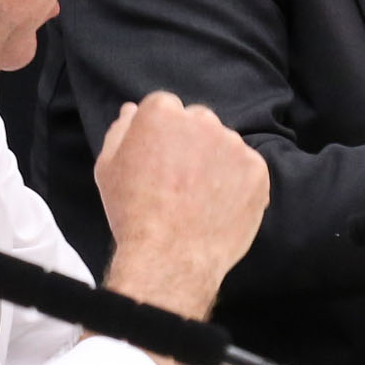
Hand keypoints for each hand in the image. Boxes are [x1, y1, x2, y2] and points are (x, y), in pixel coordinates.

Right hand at [94, 92, 268, 322]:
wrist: (171, 256)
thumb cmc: (133, 213)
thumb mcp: (108, 168)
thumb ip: (121, 131)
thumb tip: (132, 110)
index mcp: (162, 113)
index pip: (166, 107)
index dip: (161, 134)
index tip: (159, 159)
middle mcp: (202, 120)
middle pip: (198, 121)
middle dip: (191, 142)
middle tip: (180, 180)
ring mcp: (233, 144)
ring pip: (225, 144)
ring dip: (216, 162)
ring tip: (200, 198)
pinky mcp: (257, 169)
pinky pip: (247, 168)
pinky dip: (238, 183)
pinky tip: (219, 206)